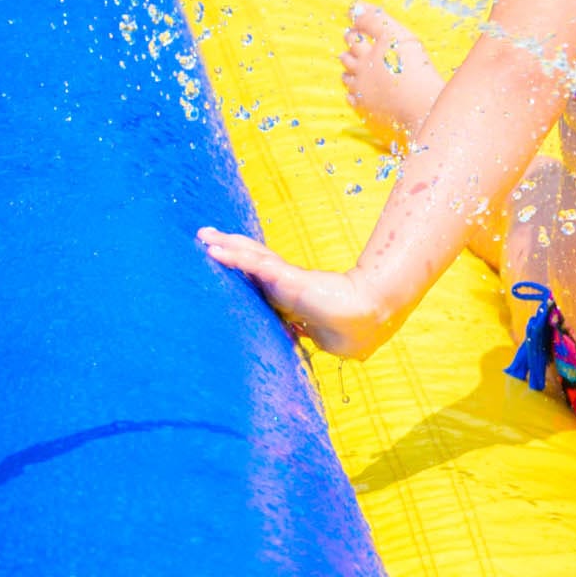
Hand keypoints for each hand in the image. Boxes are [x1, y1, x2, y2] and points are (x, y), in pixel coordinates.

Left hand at [198, 228, 397, 358]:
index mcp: (293, 296)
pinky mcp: (286, 279)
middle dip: (229, 248)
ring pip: (250, 257)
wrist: (371, 318)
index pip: (262, 278)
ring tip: (203, 234)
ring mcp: (285, 279)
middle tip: (206, 235)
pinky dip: (233, 257)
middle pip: (252, 260)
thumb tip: (298, 342)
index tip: (223, 259)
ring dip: (225, 245)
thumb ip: (308, 336)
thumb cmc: (355, 330)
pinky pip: (255, 265)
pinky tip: (214, 251)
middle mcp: (287, 283)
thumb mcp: (323, 338)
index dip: (244, 267)